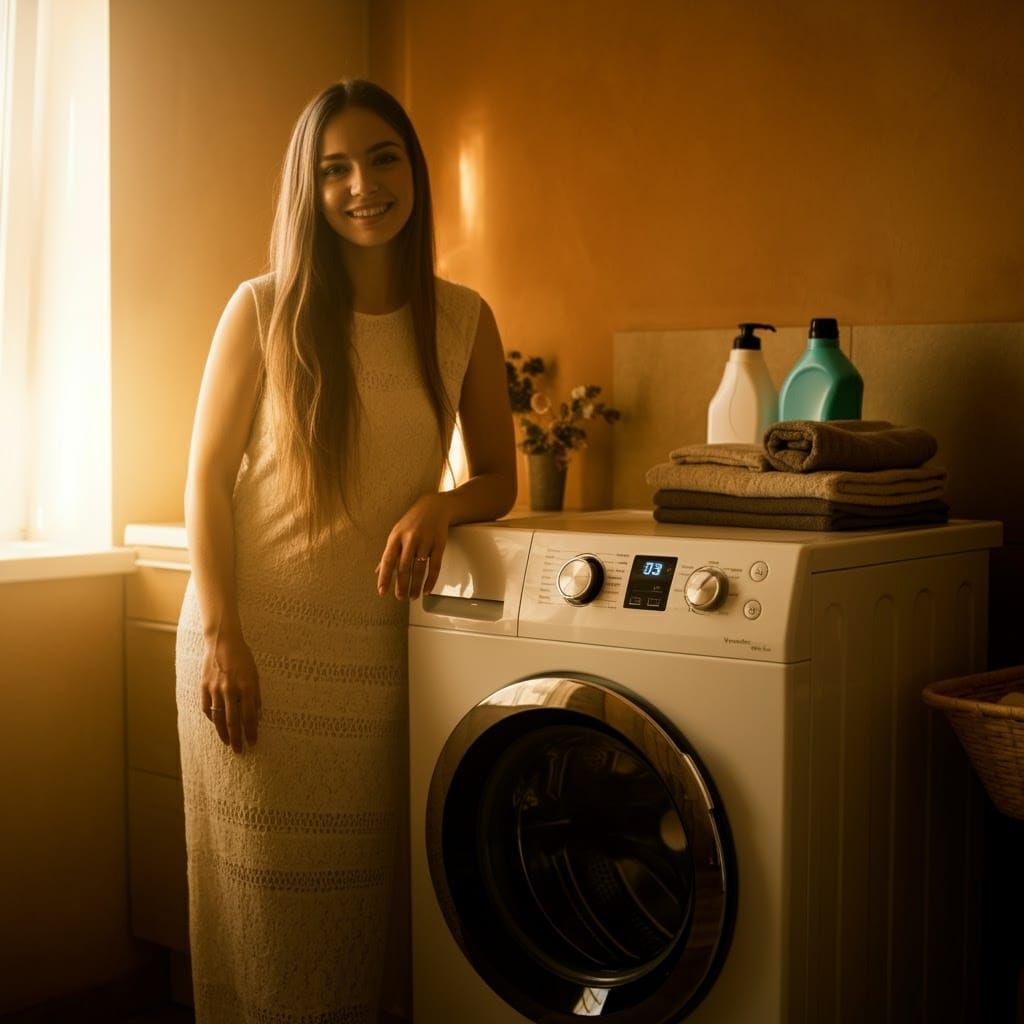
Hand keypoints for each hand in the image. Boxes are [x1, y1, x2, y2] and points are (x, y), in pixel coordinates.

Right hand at [201, 631, 260, 752]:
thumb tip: (257, 715)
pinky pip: (207, 708)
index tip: (253, 742)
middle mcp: (230, 689)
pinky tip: (216, 725)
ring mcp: (215, 689)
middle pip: (233, 721)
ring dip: (223, 733)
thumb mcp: (255, 674)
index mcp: (246, 686)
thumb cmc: (243, 658)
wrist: (222, 642)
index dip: (251, 731)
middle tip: (240, 751)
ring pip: (218, 718)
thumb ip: (255, 695)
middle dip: (237, 738)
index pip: (249, 716)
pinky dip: (212, 719)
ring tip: (228, 743)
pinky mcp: (204, 687)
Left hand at [376, 493, 451, 599]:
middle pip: (404, 567)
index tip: (382, 591)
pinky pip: (435, 566)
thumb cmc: (413, 521)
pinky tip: (427, 589)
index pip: (388, 560)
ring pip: (419, 568)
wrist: (434, 507)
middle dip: (402, 585)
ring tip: (413, 596)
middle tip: (400, 598)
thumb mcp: (396, 534)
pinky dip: (431, 580)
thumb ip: (389, 553)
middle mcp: (410, 539)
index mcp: (396, 537)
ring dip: (416, 586)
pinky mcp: (439, 544)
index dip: (385, 577)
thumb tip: (378, 572)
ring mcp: (425, 541)